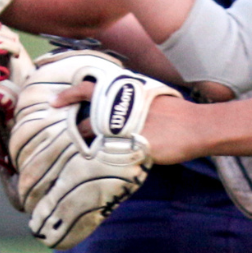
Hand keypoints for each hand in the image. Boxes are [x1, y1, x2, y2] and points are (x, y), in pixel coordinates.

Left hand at [52, 80, 199, 162]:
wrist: (196, 126)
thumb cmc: (176, 112)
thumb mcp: (149, 96)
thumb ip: (128, 101)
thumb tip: (115, 108)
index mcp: (124, 91)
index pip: (88, 89)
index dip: (69, 94)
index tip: (55, 102)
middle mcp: (121, 107)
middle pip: (86, 118)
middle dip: (72, 127)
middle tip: (61, 135)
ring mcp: (126, 127)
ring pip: (94, 135)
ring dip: (87, 143)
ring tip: (83, 151)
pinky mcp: (133, 145)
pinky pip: (111, 154)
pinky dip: (104, 158)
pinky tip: (101, 163)